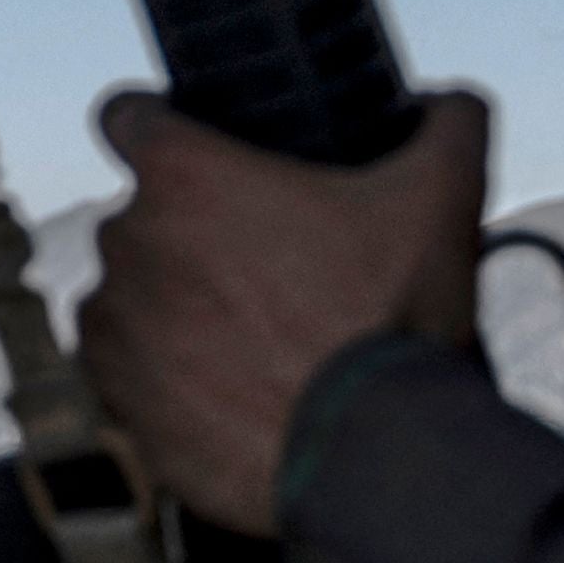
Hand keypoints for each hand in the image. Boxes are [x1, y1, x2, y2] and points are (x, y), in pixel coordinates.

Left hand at [75, 86, 490, 536]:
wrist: (372, 459)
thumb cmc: (395, 318)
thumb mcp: (445, 196)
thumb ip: (448, 123)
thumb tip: (448, 102)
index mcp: (182, 175)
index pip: (126, 116)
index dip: (154, 124)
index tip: (189, 151)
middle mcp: (127, 241)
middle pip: (144, 216)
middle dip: (193, 234)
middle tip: (267, 269)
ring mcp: (115, 328)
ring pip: (130, 295)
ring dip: (172, 306)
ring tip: (252, 339)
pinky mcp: (120, 402)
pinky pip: (128, 372)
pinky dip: (164, 377)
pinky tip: (228, 391)